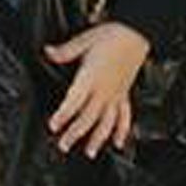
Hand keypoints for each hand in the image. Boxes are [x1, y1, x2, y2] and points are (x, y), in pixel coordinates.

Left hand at [43, 21, 150, 159]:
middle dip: (75, 133)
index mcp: (91, 76)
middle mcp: (105, 89)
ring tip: (90, 152)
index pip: (74, 101)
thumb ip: (65, 51)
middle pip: (89, 117)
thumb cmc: (112, 35)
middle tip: (64, 145)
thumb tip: (48, 52)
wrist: (137, 33)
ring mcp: (117, 94)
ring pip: (107, 121)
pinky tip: (119, 143)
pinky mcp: (126, 94)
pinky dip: (122, 131)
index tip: (53, 125)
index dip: (63, 115)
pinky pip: (125, 116)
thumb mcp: (84, 40)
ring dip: (98, 138)